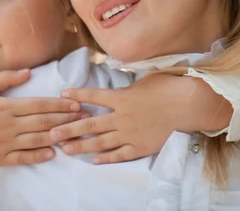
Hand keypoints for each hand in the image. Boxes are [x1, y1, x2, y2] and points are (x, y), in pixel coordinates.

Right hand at [0, 69, 87, 165]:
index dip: (60, 105)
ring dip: (57, 137)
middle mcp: (8, 124)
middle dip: (66, 119)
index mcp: (7, 106)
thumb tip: (29, 72)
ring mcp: (4, 142)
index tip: (76, 104)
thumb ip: (7, 78)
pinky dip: (38, 155)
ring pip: (37, 140)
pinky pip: (22, 157)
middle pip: (43, 122)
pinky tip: (52, 153)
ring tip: (74, 135)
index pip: (40, 105)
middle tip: (84, 118)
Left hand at [49, 73, 231, 163]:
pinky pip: (120, 154)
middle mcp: (121, 116)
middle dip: (68, 128)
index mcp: (121, 97)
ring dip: (81, 145)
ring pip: (100, 141)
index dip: (76, 94)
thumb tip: (120, 80)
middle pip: (89, 123)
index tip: (61, 95)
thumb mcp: (145, 79)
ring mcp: (130, 133)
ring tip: (65, 149)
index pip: (93, 95)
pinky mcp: (141, 146)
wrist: (188, 104)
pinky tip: (94, 160)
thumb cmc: (169, 87)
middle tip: (50, 133)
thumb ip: (128, 85)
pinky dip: (106, 158)